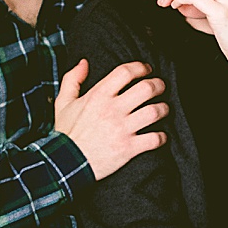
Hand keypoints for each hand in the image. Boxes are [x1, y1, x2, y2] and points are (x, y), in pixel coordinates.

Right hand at [54, 59, 167, 179]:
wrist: (66, 164)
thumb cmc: (67, 133)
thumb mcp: (63, 103)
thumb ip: (72, 79)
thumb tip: (84, 63)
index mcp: (99, 96)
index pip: (125, 72)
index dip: (141, 67)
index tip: (147, 69)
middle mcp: (113, 110)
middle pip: (146, 88)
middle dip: (159, 85)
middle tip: (160, 87)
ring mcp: (122, 129)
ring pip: (155, 112)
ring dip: (164, 109)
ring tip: (163, 109)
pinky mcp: (129, 148)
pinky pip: (155, 139)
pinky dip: (163, 136)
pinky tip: (161, 135)